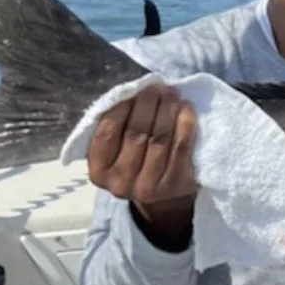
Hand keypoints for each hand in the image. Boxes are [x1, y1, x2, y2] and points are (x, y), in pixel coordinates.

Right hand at [86, 84, 197, 240]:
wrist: (161, 198)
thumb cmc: (133, 162)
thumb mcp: (115, 150)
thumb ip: (115, 126)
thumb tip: (130, 91)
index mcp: (98, 171)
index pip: (108, 132)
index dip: (122, 107)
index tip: (134, 88)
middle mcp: (120, 184)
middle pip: (136, 134)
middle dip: (147, 105)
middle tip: (156, 86)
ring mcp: (149, 188)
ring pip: (159, 140)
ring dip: (166, 111)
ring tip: (171, 93)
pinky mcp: (176, 185)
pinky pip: (181, 148)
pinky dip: (185, 125)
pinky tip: (186, 109)